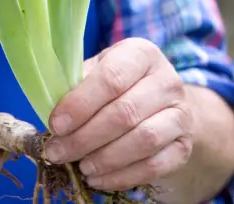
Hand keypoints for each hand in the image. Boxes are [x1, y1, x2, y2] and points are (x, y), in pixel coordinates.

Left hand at [45, 38, 193, 190]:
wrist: (159, 103)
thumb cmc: (115, 84)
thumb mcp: (95, 72)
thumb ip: (74, 86)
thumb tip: (48, 111)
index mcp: (140, 53)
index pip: (111, 78)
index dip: (80, 104)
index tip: (55, 125)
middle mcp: (167, 80)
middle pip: (124, 113)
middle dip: (84, 137)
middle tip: (58, 152)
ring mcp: (181, 114)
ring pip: (143, 140)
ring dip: (104, 158)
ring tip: (80, 166)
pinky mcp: (185, 145)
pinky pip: (155, 165)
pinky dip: (122, 176)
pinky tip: (98, 179)